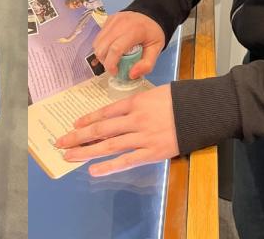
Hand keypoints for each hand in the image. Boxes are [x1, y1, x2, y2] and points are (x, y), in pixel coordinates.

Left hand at [54, 84, 178, 175]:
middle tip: (60, 142)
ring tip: (70, 155)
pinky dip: (109, 165)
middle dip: (78, 136)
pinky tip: (93, 170)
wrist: (202, 110)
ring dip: (87, 151)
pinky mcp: (152, 152)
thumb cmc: (181, 100)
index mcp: (135, 102)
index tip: (74, 124)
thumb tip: (121, 112)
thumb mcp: (155, 93)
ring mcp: (142, 136)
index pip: (105, 112)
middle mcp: (135, 119)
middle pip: (100, 129)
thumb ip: (137, 103)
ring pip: (109, 145)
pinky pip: (127, 160)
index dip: (88, 119)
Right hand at [92, 11, 164, 78]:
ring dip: (101, 54)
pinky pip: (98, 36)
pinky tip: (111, 48)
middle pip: (102, 47)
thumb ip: (146, 65)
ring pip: (97, 42)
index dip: (111, 64)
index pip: (115, 49)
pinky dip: (102, 46)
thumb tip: (131, 75)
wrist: (151, 14)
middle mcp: (120, 24)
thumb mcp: (156, 50)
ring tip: (112, 58)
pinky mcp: (107, 19)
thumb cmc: (153, 33)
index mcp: (134, 31)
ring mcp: (112, 20)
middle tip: (114, 66)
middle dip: (104, 61)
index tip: (115, 73)